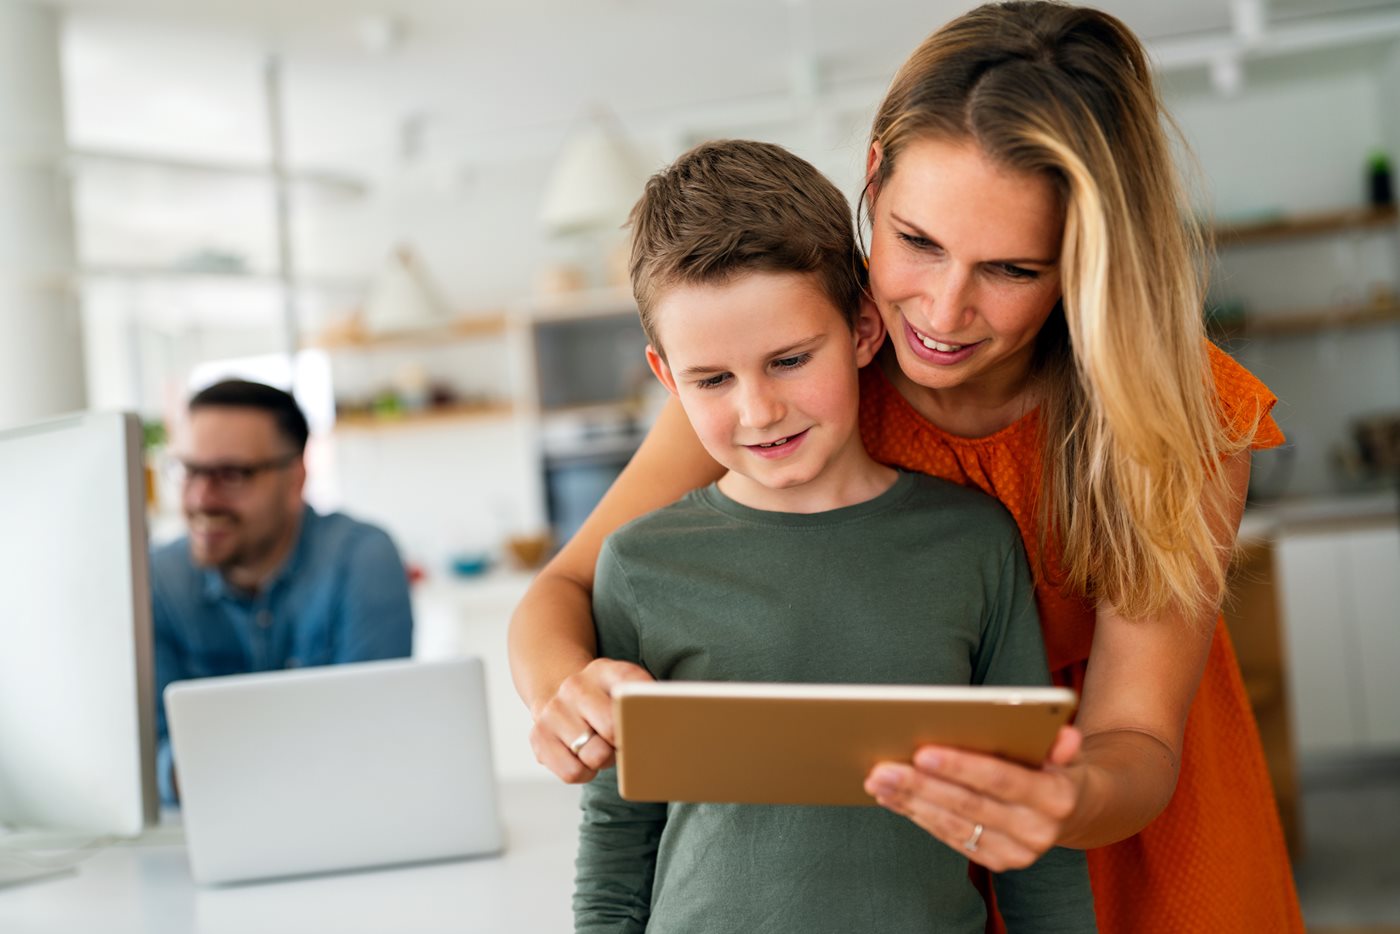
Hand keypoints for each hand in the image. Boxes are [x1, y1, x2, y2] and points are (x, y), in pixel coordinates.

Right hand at [529, 658, 653, 782]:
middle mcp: (575, 686)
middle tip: (624, 742)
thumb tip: (672, 725)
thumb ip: (646, 701)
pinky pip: (573, 773)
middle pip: (613, 729)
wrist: (557, 695)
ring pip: (595, 756)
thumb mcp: (625, 689)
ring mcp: (554, 711)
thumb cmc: (603, 702)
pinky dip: (585, 773)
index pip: (633, 689)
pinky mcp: (538, 737)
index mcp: (604, 669)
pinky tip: (584, 758)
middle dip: (625, 744)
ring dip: (605, 760)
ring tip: (602, 747)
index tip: (651, 726)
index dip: (645, 714)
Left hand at [864, 726, 1083, 870]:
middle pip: (968, 805)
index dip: (961, 766)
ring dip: (910, 802)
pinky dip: (917, 816)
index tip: (922, 752)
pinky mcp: (996, 862)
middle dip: (921, 785)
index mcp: (1056, 798)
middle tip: (882, 767)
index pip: (1001, 779)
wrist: (1073, 811)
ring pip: (953, 825)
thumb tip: (1066, 734)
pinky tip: (892, 798)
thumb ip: (1060, 743)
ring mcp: (1016, 853)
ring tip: (878, 780)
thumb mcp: (1063, 751)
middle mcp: (1037, 832)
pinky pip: (950, 837)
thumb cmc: (1054, 766)